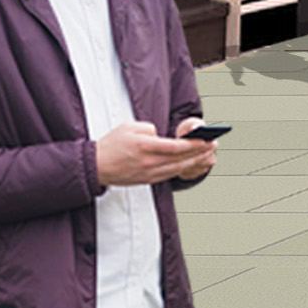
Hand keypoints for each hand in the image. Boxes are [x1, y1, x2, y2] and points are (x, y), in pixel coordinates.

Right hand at [94, 122, 215, 188]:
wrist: (94, 166)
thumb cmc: (110, 145)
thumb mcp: (129, 127)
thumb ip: (149, 128)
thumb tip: (161, 135)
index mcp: (145, 147)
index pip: (176, 147)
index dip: (194, 144)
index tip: (206, 140)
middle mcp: (148, 162)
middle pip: (181, 159)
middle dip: (200, 152)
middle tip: (214, 145)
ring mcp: (148, 173)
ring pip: (178, 169)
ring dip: (195, 162)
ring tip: (208, 155)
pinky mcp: (146, 180)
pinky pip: (170, 175)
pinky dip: (183, 170)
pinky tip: (191, 164)